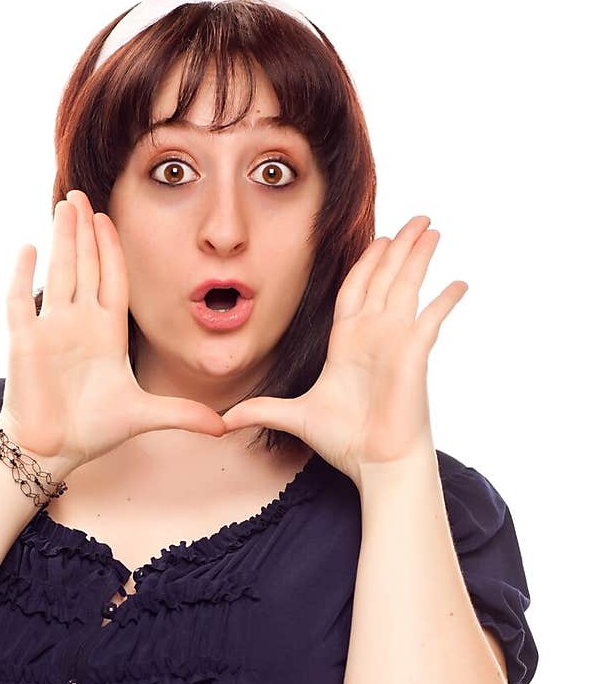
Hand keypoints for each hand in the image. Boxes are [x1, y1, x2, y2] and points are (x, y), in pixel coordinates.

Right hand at [1, 189, 225, 470]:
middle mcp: (78, 324)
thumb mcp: (144, 415)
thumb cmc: (91, 430)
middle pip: (83, 266)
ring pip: (58, 272)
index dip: (111, 249)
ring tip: (65, 205)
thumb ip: (182, 413)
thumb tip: (223, 425)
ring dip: (62, 239)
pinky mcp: (26, 343)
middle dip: (84, 230)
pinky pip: (22, 301)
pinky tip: (29, 248)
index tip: (110, 218)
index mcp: (106, 333)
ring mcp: (51, 330)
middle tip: (82, 195)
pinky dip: (23, 275)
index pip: (111, 280)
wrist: (53, 451)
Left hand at [220, 215, 468, 485]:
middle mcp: (374, 336)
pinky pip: (431, 320)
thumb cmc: (345, 442)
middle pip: (385, 278)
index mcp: (348, 343)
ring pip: (407, 287)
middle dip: (398, 246)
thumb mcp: (294, 417)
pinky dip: (445, 301)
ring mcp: (396, 343)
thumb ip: (261, 410)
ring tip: (432, 229)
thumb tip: (223, 420)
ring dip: (419, 257)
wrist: (375, 464)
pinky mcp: (414, 356)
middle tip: (416, 219)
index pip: (356, 289)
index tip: (378, 238)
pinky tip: (459, 283)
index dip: (365, 262)